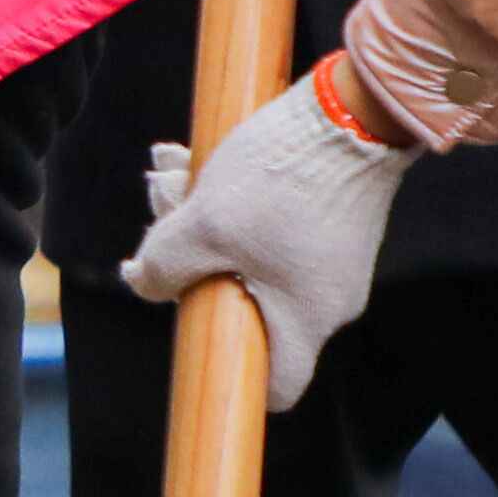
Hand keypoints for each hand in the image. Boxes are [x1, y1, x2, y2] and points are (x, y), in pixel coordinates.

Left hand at [119, 63, 420, 409]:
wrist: (353, 109)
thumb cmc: (282, 177)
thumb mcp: (204, 225)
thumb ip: (165, 265)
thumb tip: (144, 282)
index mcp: (308, 319)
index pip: (278, 387)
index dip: (232, 373)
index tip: (197, 333)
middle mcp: (332, 300)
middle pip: (247, 308)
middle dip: (194, 264)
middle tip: (164, 210)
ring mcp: (337, 260)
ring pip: (251, 258)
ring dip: (204, 221)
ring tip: (171, 171)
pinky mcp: (335, 222)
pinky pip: (273, 229)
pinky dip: (234, 202)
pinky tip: (198, 158)